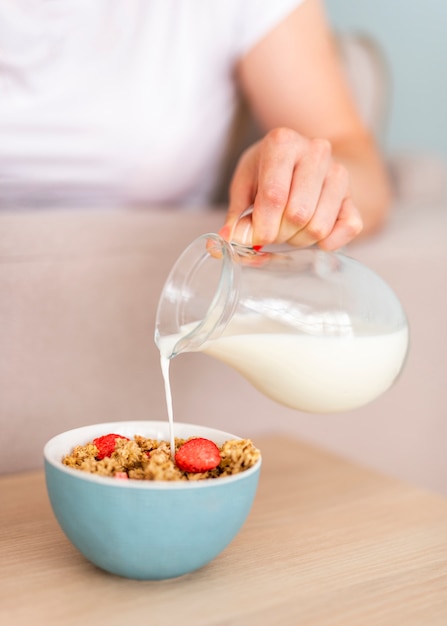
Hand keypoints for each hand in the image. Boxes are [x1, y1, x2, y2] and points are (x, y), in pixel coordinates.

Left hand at [219, 127, 362, 249]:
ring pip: (319, 227)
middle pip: (298, 215)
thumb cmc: (267, 173)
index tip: (253, 238)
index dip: (262, 227)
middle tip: (271, 230)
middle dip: (279, 234)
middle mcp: (316, 152)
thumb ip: (236, 216)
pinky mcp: (353, 196)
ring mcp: (338, 172)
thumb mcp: (244, 185)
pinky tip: (315, 238)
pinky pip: (349, 228)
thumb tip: (228, 242)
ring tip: (289, 229)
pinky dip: (330, 242)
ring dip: (299, 240)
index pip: (274, 197)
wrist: (304, 159)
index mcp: (282, 143)